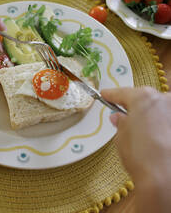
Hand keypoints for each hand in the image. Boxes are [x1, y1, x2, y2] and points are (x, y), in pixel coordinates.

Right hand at [102, 87, 170, 211]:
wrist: (165, 177)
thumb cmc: (142, 156)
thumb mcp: (121, 137)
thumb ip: (121, 123)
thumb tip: (120, 118)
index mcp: (143, 97)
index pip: (122, 93)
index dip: (111, 95)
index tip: (105, 95)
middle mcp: (164, 99)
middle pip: (145, 99)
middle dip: (134, 107)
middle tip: (122, 115)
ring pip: (160, 109)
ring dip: (151, 117)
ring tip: (142, 132)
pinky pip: (168, 121)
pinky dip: (162, 126)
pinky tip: (156, 138)